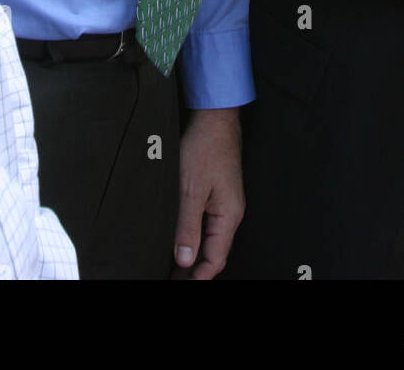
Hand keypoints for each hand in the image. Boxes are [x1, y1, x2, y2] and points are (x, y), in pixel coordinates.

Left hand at [172, 107, 243, 279]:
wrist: (214, 118)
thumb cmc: (205, 148)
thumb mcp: (190, 190)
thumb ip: (187, 227)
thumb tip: (185, 260)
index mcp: (229, 216)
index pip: (216, 259)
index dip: (198, 277)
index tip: (179, 286)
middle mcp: (231, 213)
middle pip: (215, 253)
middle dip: (195, 270)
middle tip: (172, 279)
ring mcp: (226, 203)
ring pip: (210, 239)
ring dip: (194, 254)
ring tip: (173, 267)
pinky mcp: (218, 193)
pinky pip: (208, 224)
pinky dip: (195, 237)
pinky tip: (181, 239)